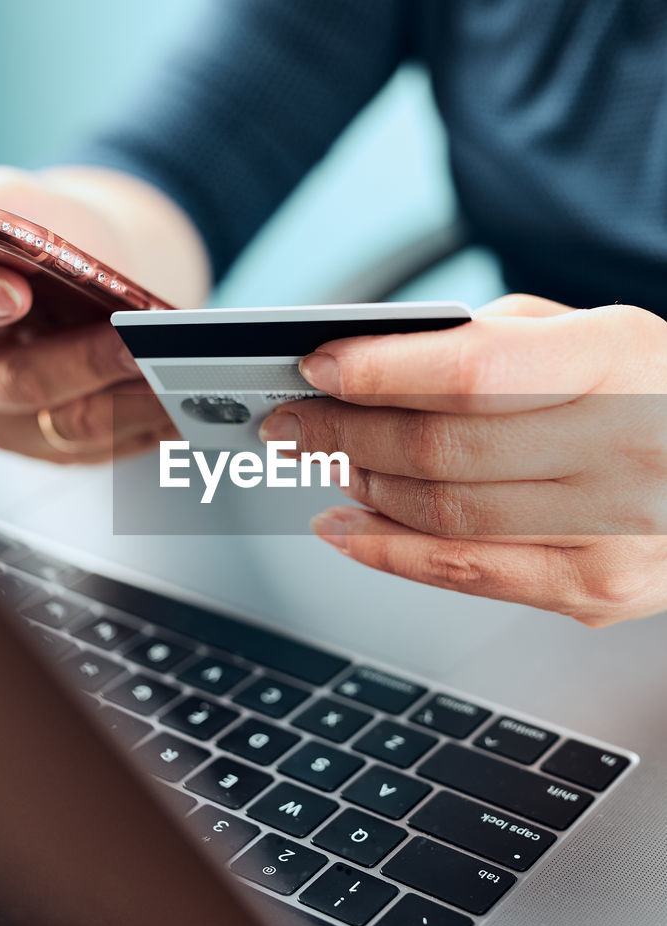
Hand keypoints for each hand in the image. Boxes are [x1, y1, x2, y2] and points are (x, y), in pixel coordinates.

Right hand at [0, 166, 203, 461]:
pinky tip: (189, 402)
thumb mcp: (13, 205)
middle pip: (20, 380)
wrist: (90, 278)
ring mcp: (12, 426)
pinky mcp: (61, 451)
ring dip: (131, 402)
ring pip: (74, 425)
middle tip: (132, 340)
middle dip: (82, 360)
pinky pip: (113, 447)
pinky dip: (152, 424)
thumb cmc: (45, 239)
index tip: (12, 290)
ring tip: (175, 375)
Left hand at [261, 295, 666, 625]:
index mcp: (622, 362)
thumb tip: (378, 364)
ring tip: (324, 464)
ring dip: (362, 490)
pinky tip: (348, 529)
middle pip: (445, 449)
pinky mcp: (595, 591)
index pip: (475, 372)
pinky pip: (465, 575)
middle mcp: (623, 449)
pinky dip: (389, 553)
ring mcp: (612, 532)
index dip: (381, 371)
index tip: (318, 367)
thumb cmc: (659, 395)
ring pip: (444, 517)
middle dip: (346, 434)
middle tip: (295, 421)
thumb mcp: (596, 334)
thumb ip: (498, 341)